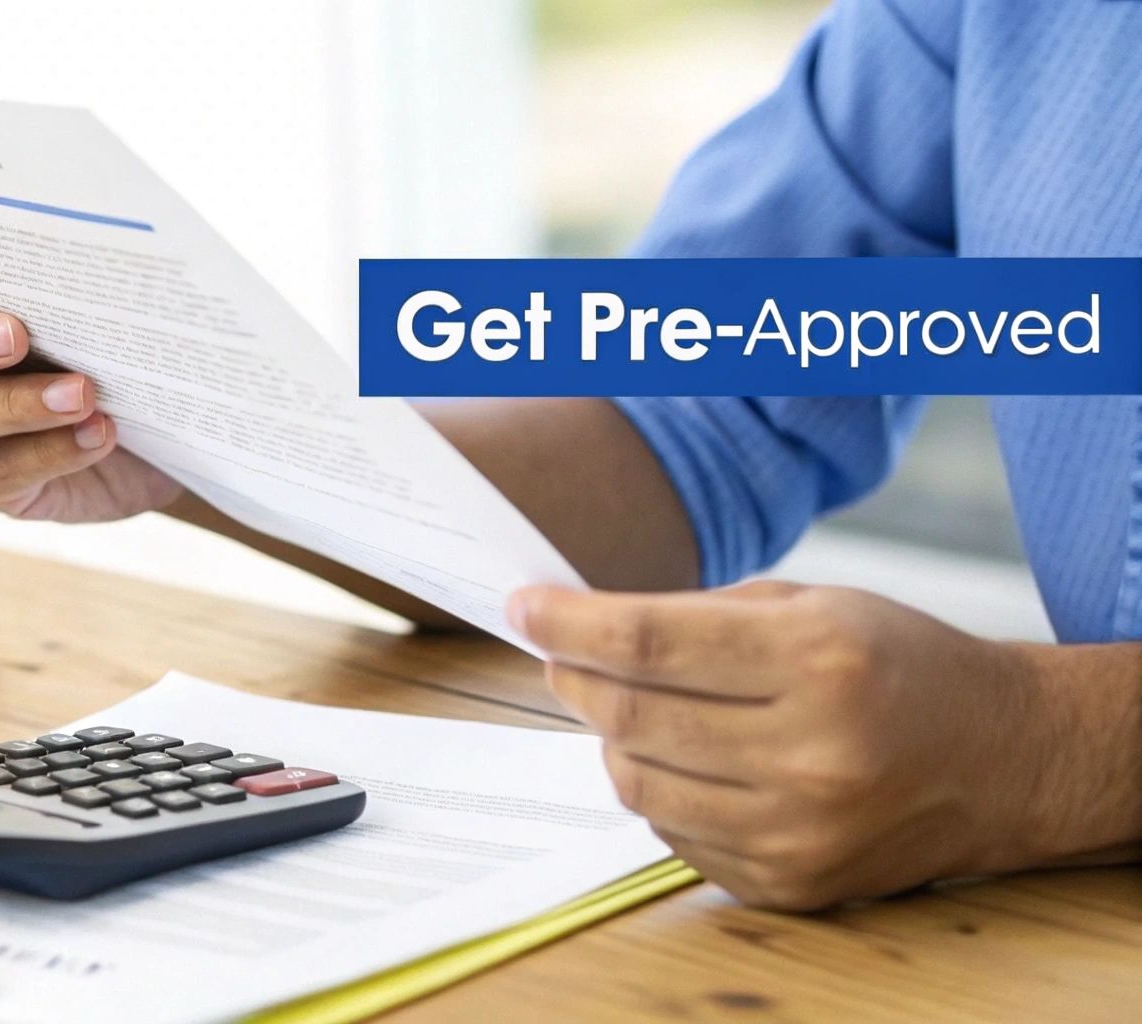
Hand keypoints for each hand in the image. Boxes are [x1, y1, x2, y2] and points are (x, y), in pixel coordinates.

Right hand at [0, 240, 182, 520]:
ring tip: (81, 393)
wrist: (159, 418)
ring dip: (15, 402)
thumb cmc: (112, 335)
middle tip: (14, 335)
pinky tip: (99, 431)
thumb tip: (87, 232)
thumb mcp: (90, 291)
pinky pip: (2, 470)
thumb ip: (61, 262)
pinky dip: (54, 449)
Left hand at [506, 580, 1134, 910]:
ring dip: (610, 736)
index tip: (523, 605)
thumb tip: (577, 627)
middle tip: (559, 652)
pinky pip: (674, 833)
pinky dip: (659, 789)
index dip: (569, 623)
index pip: (649, 642)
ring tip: (624, 703)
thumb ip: (694, 613)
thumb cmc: (896, 663)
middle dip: (574, 676)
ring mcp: (801, 831)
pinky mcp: (790, 883)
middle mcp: (812, 754)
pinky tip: (683, 757)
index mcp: (820, 661)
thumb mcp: (811, 604)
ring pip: (638, 781)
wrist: (1001, 759)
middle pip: (631, 716)